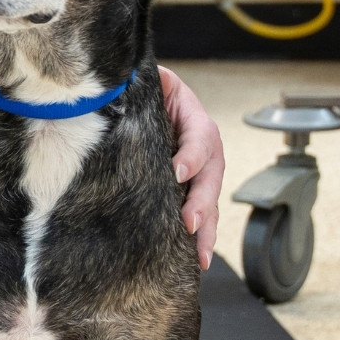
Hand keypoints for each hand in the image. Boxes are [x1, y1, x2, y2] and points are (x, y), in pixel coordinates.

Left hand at [158, 65, 223, 271]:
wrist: (151, 95)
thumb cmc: (149, 89)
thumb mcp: (154, 81)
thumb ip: (149, 84)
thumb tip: (130, 84)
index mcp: (194, 119)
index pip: (199, 137)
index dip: (191, 155)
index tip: (178, 172)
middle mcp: (203, 147)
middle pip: (210, 176)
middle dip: (201, 202)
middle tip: (190, 223)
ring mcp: (201, 171)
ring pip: (209, 201)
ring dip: (206, 229)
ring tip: (201, 255)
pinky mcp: (190, 189)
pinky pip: (200, 212)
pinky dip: (201, 237)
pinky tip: (197, 258)